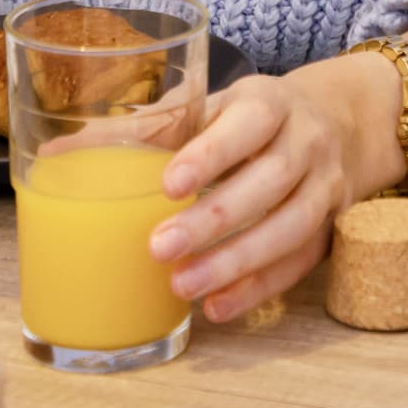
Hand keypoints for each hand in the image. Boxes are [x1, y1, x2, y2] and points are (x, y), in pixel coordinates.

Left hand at [148, 54, 403, 322]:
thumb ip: (154, 127)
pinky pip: (299, 262)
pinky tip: (216, 306)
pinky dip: (258, 288)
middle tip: (160, 248)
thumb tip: (67, 149)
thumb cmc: (250, 118)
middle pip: (270, 181)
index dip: (211, 154)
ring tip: (182, 285)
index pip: (250, 123)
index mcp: (271, 102)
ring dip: (236, 261)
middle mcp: (307, 141)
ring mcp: (326, 186)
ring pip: (291, 227)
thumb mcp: (212, 105)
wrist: (339, 123)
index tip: (169, 184)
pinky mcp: (331, 227)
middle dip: (215, 219)